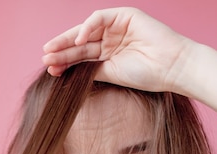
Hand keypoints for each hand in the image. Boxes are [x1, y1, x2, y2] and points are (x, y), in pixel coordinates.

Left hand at [42, 7, 193, 92]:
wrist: (171, 67)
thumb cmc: (147, 74)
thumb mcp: (112, 74)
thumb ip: (92, 70)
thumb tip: (68, 72)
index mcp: (108, 55)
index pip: (81, 56)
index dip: (65, 62)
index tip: (50, 70)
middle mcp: (110, 40)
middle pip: (80, 43)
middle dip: (61, 50)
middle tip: (44, 57)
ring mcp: (117, 27)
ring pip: (86, 31)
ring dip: (68, 40)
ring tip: (52, 50)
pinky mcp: (125, 15)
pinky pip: (100, 18)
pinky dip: (88, 27)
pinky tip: (78, 41)